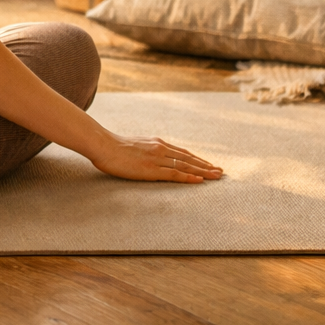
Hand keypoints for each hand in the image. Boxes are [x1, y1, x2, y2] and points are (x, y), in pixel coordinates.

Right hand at [89, 133, 222, 182]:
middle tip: (221, 172)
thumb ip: (144, 151)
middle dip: (206, 165)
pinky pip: (174, 174)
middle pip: (189, 158)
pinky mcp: (152, 169)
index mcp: (157, 143)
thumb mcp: (133, 146)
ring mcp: (157, 158)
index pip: (182, 153)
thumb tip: (146, 157)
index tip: (209, 164)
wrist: (103, 144)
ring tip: (217, 176)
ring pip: (186, 166)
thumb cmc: (112, 147)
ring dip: (203, 171)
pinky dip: (189, 177)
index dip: (197, 159)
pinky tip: (199, 180)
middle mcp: (161, 148)